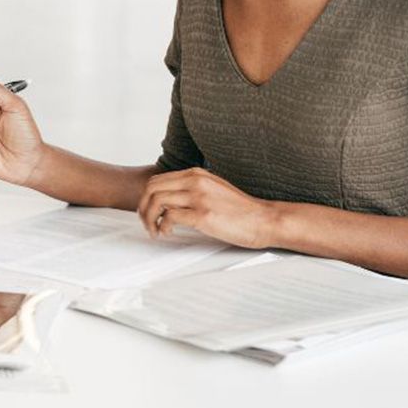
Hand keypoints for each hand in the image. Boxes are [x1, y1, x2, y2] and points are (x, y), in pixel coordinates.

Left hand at [138, 167, 274, 248]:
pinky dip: (163, 226)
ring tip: (155, 231)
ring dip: (150, 219)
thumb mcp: (213, 188)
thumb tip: (169, 199)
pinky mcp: (203, 215)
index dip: (146, 197)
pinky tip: (167, 233)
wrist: (264, 220)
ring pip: (157, 201)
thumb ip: (192, 188)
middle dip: (143, 207)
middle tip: (146, 223)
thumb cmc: (240, 209)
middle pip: (152, 189)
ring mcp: (199, 197)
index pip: (157, 180)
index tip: (147, 212)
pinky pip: (170, 217)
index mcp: (196, 174)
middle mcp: (195, 181)